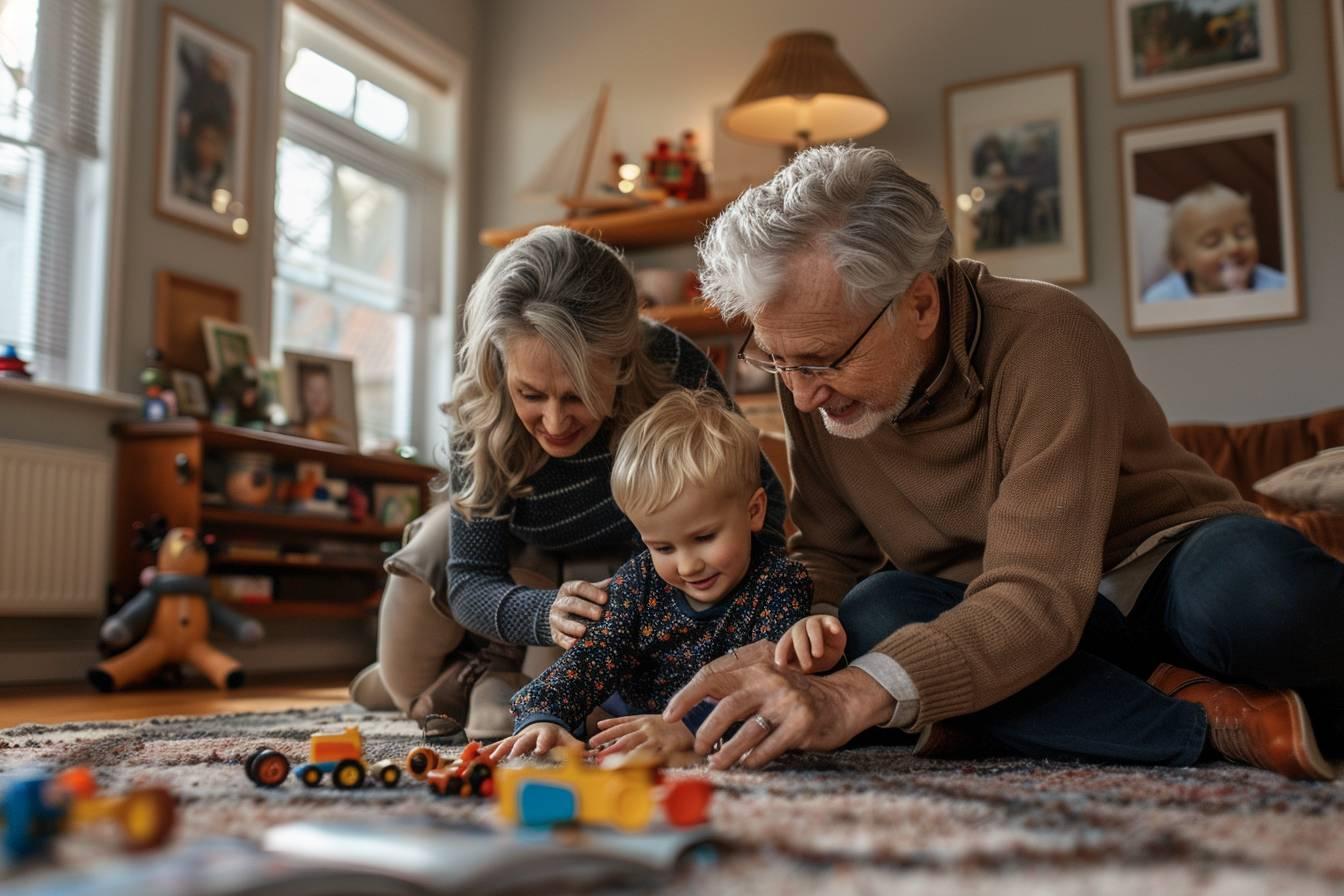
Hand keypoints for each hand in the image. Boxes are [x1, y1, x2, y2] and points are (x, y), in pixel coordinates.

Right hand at [485, 722, 581, 761]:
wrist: (541, 723)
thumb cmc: (556, 736)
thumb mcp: (567, 738)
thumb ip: (575, 747)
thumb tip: (589, 754)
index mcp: (546, 734)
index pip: (545, 739)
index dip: (542, 744)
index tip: (539, 751)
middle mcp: (530, 735)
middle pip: (523, 740)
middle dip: (518, 748)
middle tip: (512, 756)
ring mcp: (518, 738)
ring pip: (507, 743)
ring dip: (499, 750)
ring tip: (492, 759)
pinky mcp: (509, 742)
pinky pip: (497, 746)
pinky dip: (488, 751)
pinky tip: (477, 756)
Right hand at [548, 579, 609, 648]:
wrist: (562, 616)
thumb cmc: (583, 602)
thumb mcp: (589, 593)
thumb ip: (602, 588)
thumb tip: (620, 583)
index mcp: (569, 589)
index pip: (579, 587)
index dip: (592, 592)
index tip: (605, 598)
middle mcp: (560, 602)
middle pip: (571, 603)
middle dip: (585, 608)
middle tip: (599, 614)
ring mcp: (555, 619)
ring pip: (562, 621)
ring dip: (572, 626)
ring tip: (583, 631)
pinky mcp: (554, 634)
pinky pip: (558, 638)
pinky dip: (565, 641)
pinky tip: (574, 644)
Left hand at [588, 714, 693, 759]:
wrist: (697, 725)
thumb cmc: (674, 725)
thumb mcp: (653, 719)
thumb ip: (634, 723)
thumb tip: (606, 725)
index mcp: (645, 720)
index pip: (622, 724)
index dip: (608, 729)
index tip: (594, 735)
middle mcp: (649, 728)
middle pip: (625, 736)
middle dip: (609, 744)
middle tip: (596, 753)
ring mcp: (658, 739)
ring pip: (636, 747)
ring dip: (621, 755)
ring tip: (608, 763)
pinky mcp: (669, 749)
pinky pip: (655, 757)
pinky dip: (644, 762)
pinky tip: (635, 768)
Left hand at [663, 640, 893, 769]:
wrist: (842, 701)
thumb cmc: (795, 698)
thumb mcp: (767, 685)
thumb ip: (738, 694)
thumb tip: (696, 712)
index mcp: (755, 671)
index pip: (712, 679)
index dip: (686, 697)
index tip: (667, 716)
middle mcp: (770, 683)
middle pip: (726, 708)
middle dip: (706, 732)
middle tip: (698, 748)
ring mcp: (787, 704)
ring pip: (746, 732)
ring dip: (727, 753)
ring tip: (716, 764)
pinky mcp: (801, 725)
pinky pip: (769, 748)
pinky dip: (753, 759)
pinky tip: (747, 765)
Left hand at [773, 615, 845, 672]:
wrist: (834, 647)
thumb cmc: (815, 658)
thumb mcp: (806, 664)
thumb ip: (796, 667)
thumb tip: (786, 677)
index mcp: (791, 637)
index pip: (784, 643)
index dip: (781, 652)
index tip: (780, 665)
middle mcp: (801, 627)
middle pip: (798, 635)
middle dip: (801, 651)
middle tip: (807, 666)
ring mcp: (816, 622)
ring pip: (813, 627)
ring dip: (815, 640)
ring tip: (818, 655)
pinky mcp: (831, 621)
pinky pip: (832, 621)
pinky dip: (833, 626)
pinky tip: (835, 631)